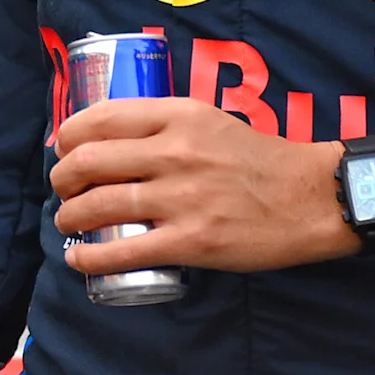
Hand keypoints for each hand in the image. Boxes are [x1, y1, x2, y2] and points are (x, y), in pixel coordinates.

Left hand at [53, 98, 357, 274]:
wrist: (312, 198)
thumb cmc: (258, 159)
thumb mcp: (208, 120)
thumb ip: (162, 125)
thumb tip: (107, 139)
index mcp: (178, 117)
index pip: (99, 118)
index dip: (68, 137)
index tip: (63, 150)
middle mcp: (174, 152)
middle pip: (87, 162)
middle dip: (62, 179)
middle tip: (64, 190)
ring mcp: (182, 198)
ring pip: (97, 205)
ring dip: (69, 216)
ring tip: (69, 222)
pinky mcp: (191, 241)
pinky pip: (124, 250)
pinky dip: (90, 257)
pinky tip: (78, 258)